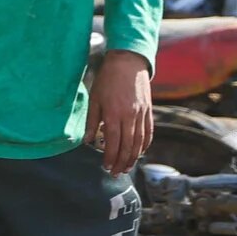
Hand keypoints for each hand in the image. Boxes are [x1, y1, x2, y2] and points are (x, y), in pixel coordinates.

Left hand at [88, 49, 154, 173]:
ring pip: (139, 142)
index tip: (106, 167)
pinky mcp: (148, 110)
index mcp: (114, 113)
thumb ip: (92, 121)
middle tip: (116, 173)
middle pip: (127, 146)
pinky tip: (140, 153)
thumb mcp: (94, 99)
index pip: (113, 142)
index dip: (110, 157)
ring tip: (127, 167)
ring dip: (134, 157)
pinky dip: (145, 145)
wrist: (128, 62)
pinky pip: (148, 132)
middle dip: (122, 162)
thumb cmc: (107, 79)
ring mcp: (141, 113)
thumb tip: (88, 141)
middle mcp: (130, 115)